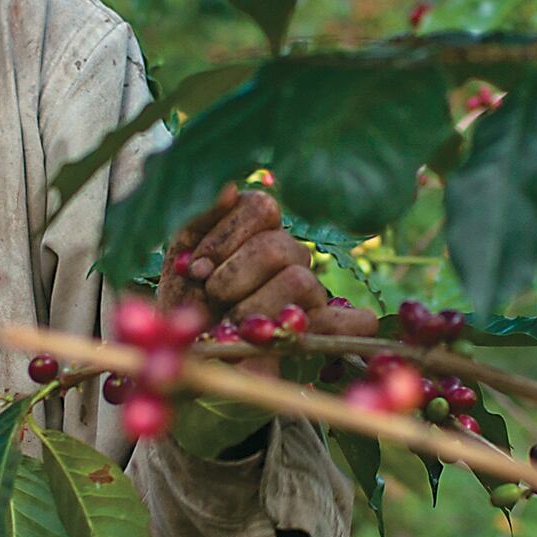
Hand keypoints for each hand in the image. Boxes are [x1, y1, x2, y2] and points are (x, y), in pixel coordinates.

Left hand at [159, 186, 375, 339]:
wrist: (185, 351)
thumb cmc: (182, 298)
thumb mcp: (178, 252)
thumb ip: (200, 214)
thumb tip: (229, 186)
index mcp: (258, 226)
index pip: (261, 208)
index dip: (224, 239)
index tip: (194, 269)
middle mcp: (289, 252)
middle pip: (277, 247)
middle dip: (233, 276)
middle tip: (211, 297)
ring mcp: (308, 290)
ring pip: (299, 280)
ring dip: (253, 308)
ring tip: (230, 325)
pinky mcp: (317, 329)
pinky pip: (349, 321)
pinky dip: (351, 324)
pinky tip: (357, 326)